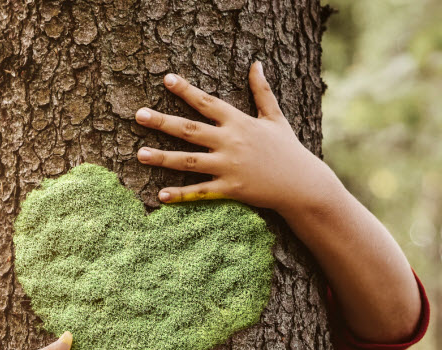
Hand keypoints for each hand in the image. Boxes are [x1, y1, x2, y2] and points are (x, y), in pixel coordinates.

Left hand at [134, 61, 341, 217]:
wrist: (302, 184)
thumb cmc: (288, 149)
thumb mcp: (275, 117)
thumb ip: (262, 91)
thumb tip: (256, 63)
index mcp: (239, 122)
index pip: (207, 102)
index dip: (186, 90)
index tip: (166, 79)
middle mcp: (231, 142)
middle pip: (190, 129)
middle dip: (162, 121)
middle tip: (138, 115)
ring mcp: (229, 167)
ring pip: (189, 161)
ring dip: (163, 158)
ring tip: (139, 154)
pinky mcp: (231, 189)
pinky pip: (201, 192)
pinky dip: (181, 194)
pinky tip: (161, 195)